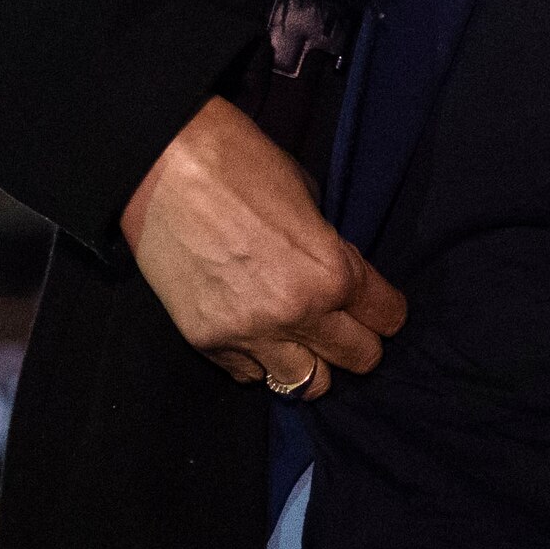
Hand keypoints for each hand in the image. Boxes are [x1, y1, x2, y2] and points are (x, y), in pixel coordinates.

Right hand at [117, 97, 407, 399]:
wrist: (163, 165)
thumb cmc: (241, 163)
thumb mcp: (308, 198)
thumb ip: (327, 249)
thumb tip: (334, 275)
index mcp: (331, 271)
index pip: (386, 316)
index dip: (386, 310)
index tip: (378, 307)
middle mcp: (297, 314)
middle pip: (358, 359)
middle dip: (358, 341)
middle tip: (344, 324)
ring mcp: (249, 336)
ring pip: (306, 385)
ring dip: (309, 362)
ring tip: (298, 338)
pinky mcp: (207, 344)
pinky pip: (249, 375)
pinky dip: (258, 360)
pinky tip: (254, 332)